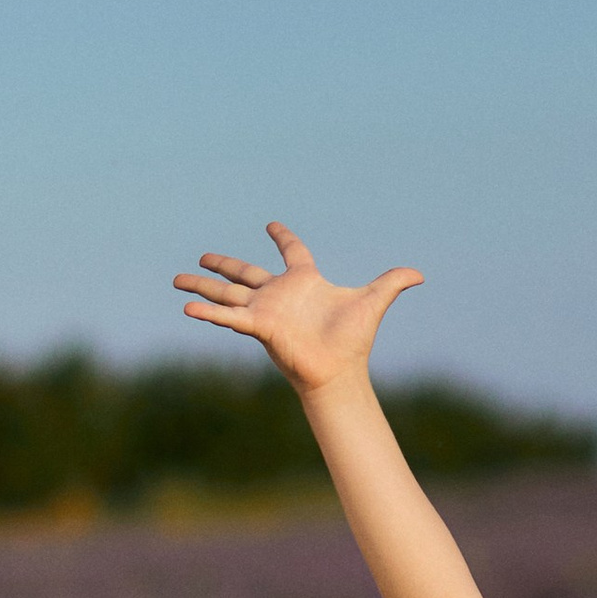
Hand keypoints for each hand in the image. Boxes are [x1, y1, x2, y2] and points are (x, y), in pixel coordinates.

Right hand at [174, 222, 422, 398]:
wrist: (340, 372)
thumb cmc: (353, 340)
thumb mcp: (373, 301)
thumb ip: (392, 283)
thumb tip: (420, 274)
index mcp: (305, 282)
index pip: (292, 253)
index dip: (284, 238)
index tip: (272, 225)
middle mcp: (280, 294)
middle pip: (245, 273)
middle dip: (224, 265)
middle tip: (203, 256)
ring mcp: (265, 310)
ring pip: (228, 293)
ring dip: (202, 287)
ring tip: (176, 279)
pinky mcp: (259, 326)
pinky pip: (230, 316)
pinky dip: (210, 312)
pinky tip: (188, 308)